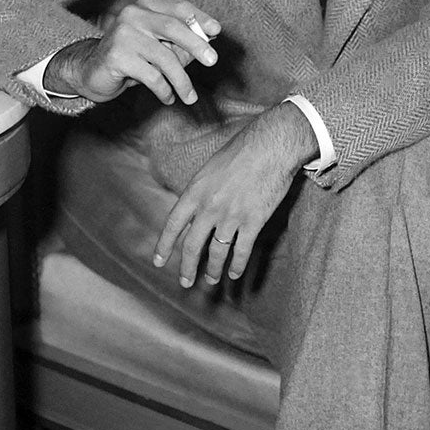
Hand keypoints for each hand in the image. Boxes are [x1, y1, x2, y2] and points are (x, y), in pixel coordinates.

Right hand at [45, 0, 220, 104]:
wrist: (92, 71)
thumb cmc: (134, 57)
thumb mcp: (160, 45)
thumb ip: (183, 41)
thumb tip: (211, 38)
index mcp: (145, 6)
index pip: (179, 7)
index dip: (200, 18)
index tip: (217, 30)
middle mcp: (133, 14)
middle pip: (173, 28)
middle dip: (197, 45)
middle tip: (213, 61)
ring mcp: (122, 34)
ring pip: (165, 58)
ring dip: (182, 80)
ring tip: (189, 97)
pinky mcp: (116, 56)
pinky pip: (151, 76)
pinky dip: (164, 90)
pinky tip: (168, 97)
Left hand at [153, 102, 318, 287]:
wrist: (270, 146)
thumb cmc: (242, 150)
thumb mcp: (211, 168)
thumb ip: (202, 191)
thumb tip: (197, 209)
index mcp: (195, 192)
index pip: (173, 225)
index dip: (164, 246)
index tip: (158, 262)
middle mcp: (209, 208)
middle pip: (193, 246)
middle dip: (188, 268)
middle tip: (186, 282)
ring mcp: (231, 217)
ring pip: (217, 252)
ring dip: (213, 270)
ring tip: (211, 280)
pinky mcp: (253, 221)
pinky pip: (242, 250)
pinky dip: (237, 265)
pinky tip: (235, 274)